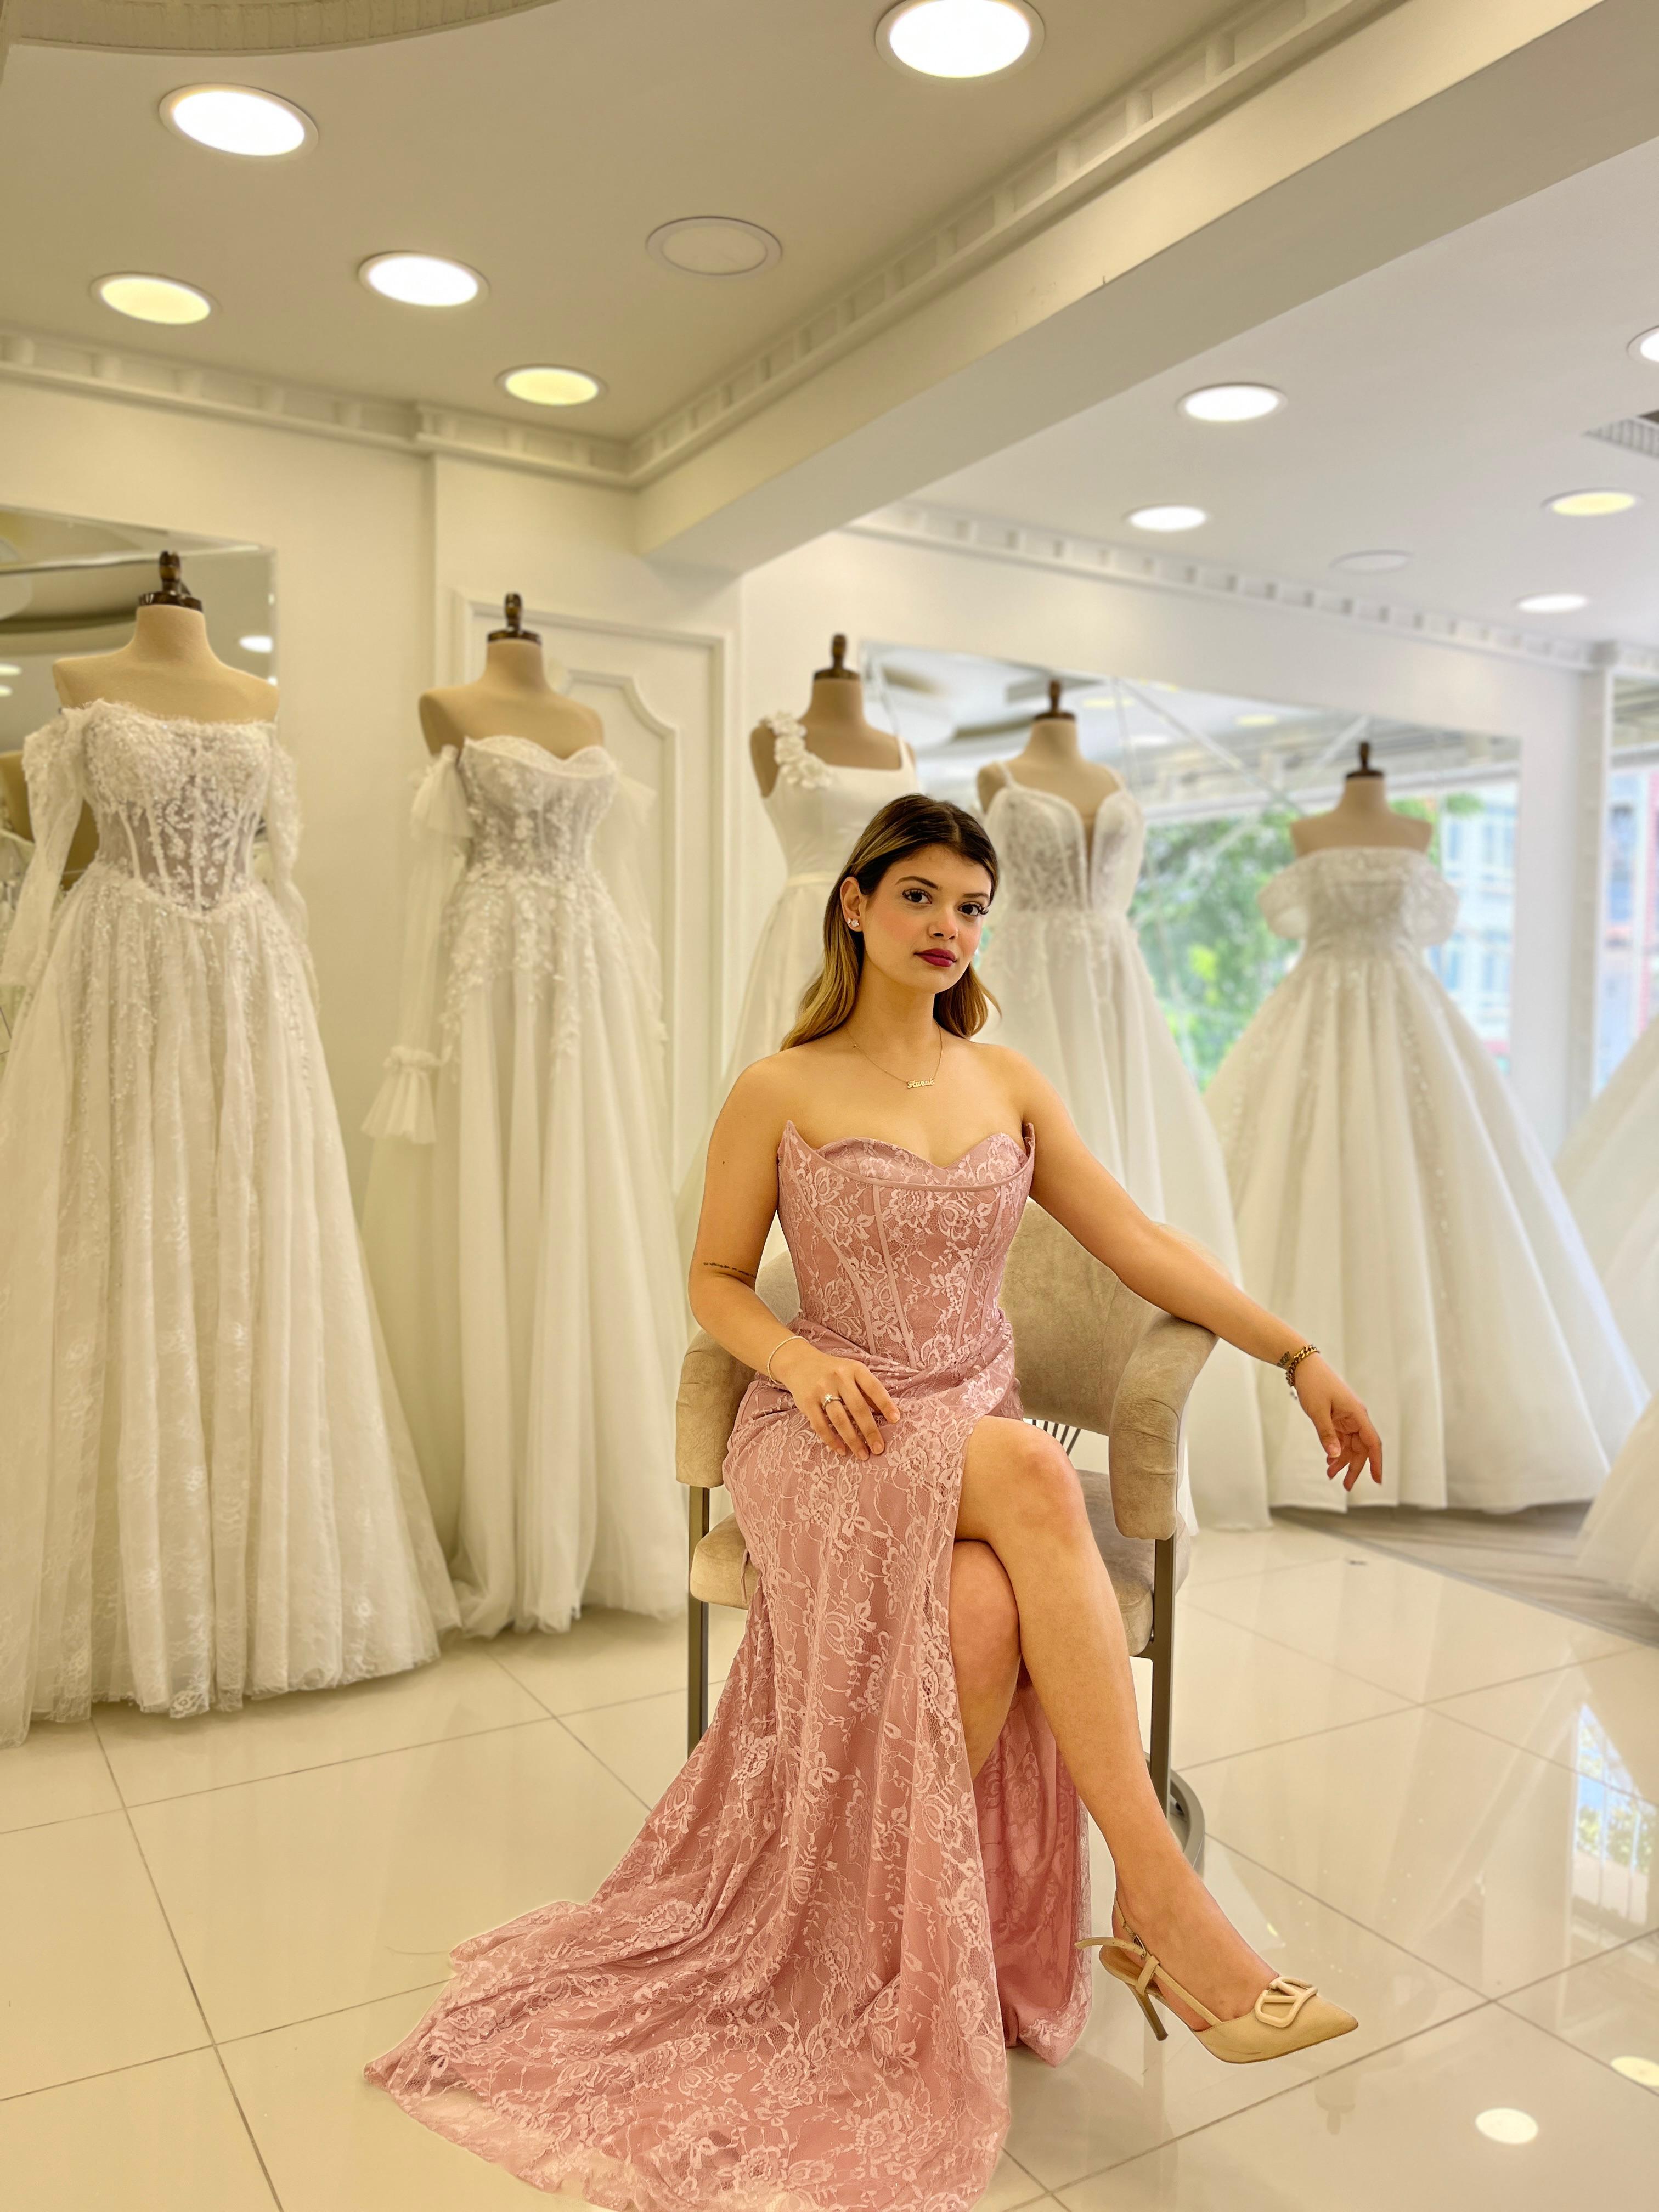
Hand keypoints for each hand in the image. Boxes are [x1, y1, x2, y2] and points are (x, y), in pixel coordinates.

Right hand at [770, 1337, 899, 1458]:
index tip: (896, 1420)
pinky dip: (832, 1440)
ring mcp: (821, 1389)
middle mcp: (838, 1377)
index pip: (873, 1387)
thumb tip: (887, 1413)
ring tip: (863, 1454)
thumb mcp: (852, 1372)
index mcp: (854, 1368)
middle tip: (879, 1448)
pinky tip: (842, 1450)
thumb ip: (867, 1390)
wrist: (799, 1362)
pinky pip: (820, 1425)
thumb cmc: (833, 1371)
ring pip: (839, 1419)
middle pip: (857, 1407)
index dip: (885, 1404)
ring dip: (852, 1440)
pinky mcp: (806, 1402)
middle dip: (870, 1430)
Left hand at [1293, 1356, 1382, 1490]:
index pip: (1372, 1443)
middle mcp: (1356, 1417)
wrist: (1304, 1365)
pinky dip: (1336, 1450)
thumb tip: (1336, 1456)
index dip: (1376, 1462)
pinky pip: (1341, 1438)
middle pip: (1361, 1448)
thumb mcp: (1318, 1412)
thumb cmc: (1313, 1384)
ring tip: (1331, 1475)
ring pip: (1350, 1445)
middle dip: (1354, 1467)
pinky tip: (1329, 1461)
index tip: (1377, 1480)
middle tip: (1345, 1486)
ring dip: (1342, 1460)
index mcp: (1357, 1415)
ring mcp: (1347, 1418)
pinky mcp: (1338, 1418)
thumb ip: (1327, 1435)